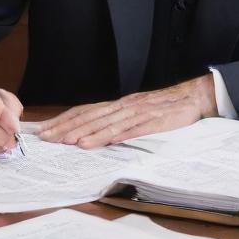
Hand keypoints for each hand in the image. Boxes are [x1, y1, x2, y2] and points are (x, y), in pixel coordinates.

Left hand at [38, 76, 218, 148]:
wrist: (193, 96)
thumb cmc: (163, 107)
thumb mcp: (135, 111)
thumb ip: (115, 120)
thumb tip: (89, 133)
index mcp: (118, 105)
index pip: (84, 111)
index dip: (63, 120)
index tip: (44, 130)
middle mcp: (124, 106)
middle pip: (92, 117)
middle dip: (68, 128)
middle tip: (48, 138)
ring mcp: (140, 113)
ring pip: (110, 123)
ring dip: (91, 133)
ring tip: (73, 143)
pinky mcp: (156, 121)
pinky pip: (136, 128)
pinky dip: (122, 134)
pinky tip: (109, 141)